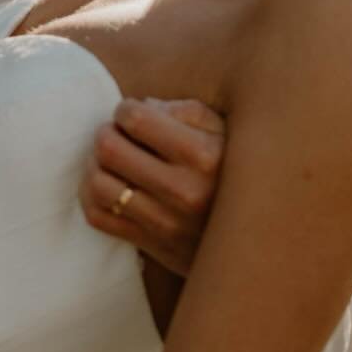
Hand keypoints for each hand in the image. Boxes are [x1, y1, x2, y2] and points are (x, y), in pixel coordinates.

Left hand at [80, 98, 226, 276]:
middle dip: (106, 134)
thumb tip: (144, 106)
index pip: (135, 119)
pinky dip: (91, 197)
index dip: (125, 110)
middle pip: (109, 149)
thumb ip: (188, 111)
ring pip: (98, 185)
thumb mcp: (228, 133)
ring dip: (95, 166)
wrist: (260, 239)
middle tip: (117, 135)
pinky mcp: (154, 246)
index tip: (131, 114)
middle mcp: (184, 191)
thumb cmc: (237, 172)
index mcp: (204, 155)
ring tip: (108, 161)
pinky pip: (99, 217)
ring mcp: (167, 222)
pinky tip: (108, 185)